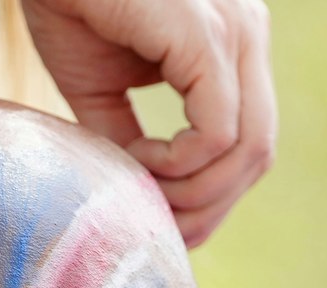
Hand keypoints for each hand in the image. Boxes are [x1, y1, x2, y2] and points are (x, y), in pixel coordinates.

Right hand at [20, 0, 275, 245]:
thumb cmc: (68, 11)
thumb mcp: (105, 96)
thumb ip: (134, 145)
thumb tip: (147, 205)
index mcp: (233, 45)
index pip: (250, 142)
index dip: (210, 198)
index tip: (161, 220)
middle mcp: (247, 34)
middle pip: (257, 154)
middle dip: (207, 207)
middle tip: (156, 226)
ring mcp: (235, 32)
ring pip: (247, 150)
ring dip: (193, 193)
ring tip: (140, 188)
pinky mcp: (208, 37)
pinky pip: (217, 134)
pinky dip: (179, 164)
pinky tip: (137, 156)